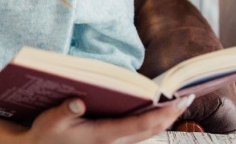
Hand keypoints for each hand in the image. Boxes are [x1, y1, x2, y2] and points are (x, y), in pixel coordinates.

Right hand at [22, 95, 194, 143]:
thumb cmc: (47, 133)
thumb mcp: (50, 120)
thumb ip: (65, 111)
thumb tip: (77, 102)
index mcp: (102, 136)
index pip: (139, 125)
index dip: (161, 114)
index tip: (178, 100)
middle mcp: (113, 142)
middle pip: (151, 130)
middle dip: (171, 114)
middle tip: (188, 96)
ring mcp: (114, 143)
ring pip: (148, 133)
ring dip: (165, 118)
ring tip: (178, 100)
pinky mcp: (112, 141)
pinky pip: (140, 132)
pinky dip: (152, 121)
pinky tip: (157, 107)